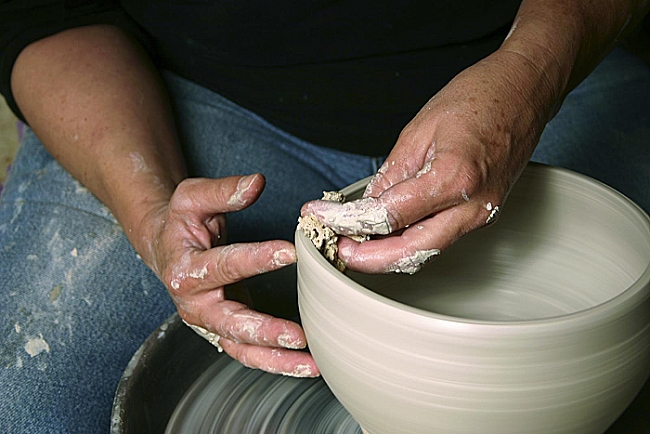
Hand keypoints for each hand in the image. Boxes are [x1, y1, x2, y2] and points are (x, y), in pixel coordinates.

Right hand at [141, 173, 318, 376]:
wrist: (167, 247)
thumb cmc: (181, 222)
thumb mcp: (193, 197)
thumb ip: (224, 191)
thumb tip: (257, 183)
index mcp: (185, 269)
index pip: (224, 265)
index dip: (257, 258)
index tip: (290, 252)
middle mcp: (195, 304)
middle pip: (230, 322)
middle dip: (265, 330)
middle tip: (298, 335)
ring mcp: (210, 322)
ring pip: (241, 348)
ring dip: (276, 359)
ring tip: (311, 364)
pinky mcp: (224, 331)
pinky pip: (249, 353)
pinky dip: (275, 362)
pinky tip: (305, 364)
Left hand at [302, 49, 552, 272]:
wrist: (525, 91)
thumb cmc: (479, 98)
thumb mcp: (419, 130)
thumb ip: (391, 175)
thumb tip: (368, 206)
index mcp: (453, 178)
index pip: (388, 216)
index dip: (349, 222)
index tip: (323, 217)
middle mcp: (471, 206)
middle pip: (411, 252)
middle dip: (369, 259)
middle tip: (340, 249)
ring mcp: (482, 214)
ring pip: (426, 251)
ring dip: (388, 255)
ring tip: (357, 243)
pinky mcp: (483, 214)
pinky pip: (440, 237)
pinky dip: (410, 241)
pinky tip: (388, 234)